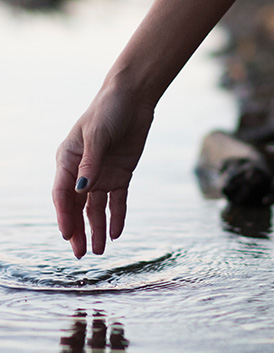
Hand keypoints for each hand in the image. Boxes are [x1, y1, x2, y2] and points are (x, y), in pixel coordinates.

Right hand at [53, 85, 153, 257]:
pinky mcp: (121, 174)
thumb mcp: (98, 134)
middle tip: (80, 254)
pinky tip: (117, 233)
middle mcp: (82, 172)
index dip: (64, 216)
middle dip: (78, 230)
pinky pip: (118, 200)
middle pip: (77, 207)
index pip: (62, 194)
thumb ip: (91, 162)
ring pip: (96, 208)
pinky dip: (117, 216)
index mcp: (67, 161)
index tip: (68, 235)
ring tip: (98, 251)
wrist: (133, 99)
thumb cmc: (108, 111)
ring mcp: (102, 174)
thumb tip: (82, 190)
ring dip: (97, 228)